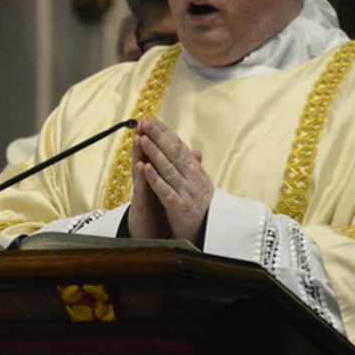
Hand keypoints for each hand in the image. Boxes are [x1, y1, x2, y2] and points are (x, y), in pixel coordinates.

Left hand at [128, 118, 212, 242]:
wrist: (212, 235)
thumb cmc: (204, 210)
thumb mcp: (201, 186)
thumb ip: (194, 168)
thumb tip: (194, 151)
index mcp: (196, 172)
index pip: (179, 146)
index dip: (165, 132)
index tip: (152, 119)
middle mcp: (193, 179)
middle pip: (174, 153)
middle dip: (158, 136)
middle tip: (145, 122)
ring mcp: (187, 193)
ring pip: (168, 169)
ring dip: (154, 153)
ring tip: (142, 139)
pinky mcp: (180, 208)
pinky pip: (166, 191)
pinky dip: (155, 178)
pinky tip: (145, 168)